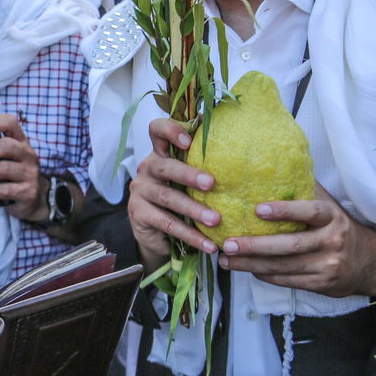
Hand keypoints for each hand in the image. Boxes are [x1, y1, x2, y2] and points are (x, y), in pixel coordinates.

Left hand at [0, 114, 44, 221]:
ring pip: (3, 169)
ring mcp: (30, 174)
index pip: (11, 123)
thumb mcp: (6, 154)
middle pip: (7, 146)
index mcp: (22, 142)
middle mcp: (29, 155)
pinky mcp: (28, 192)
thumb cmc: (13, 171)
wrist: (35, 197)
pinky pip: (4, 190)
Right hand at [126, 118, 220, 270]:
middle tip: (211, 184)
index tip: (189, 141)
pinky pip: (167, 224)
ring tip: (216, 220)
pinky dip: (190, 235)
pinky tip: (208, 244)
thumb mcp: (188, 179)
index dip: (170, 130)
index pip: (157, 131)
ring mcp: (140, 191)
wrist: (157, 234)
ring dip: (194, 209)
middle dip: (188, 174)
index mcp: (160, 154)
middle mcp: (147, 169)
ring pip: (168, 197)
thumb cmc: (180, 198)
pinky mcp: (138, 214)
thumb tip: (237, 142)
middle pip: (164, 166)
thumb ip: (202, 163)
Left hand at [218, 184, 375, 297]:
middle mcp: (332, 241)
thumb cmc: (340, 227)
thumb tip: (276, 162)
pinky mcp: (322, 284)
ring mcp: (328, 265)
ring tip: (226, 259)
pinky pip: (288, 280)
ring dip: (251, 264)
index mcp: (333, 217)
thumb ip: (307, 189)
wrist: (372, 262)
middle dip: (255, 245)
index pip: (310, 211)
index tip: (257, 209)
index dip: (285, 210)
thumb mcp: (331, 205)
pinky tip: (246, 269)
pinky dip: (265, 275)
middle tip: (228, 243)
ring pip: (284, 266)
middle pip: (290, 245)